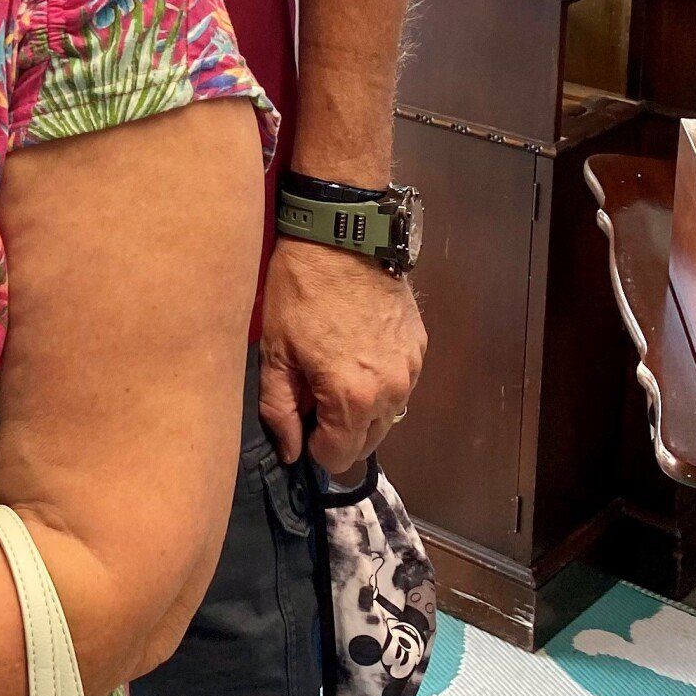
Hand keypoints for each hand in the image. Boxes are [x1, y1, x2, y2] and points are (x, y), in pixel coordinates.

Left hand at [259, 236, 425, 477]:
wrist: (342, 238)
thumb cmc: (299, 292)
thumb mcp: (275, 352)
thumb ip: (280, 411)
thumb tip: (291, 453)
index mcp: (351, 398)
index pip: (338, 457)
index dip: (313, 446)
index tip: (300, 420)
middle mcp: (390, 392)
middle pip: (367, 442)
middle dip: (340, 432)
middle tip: (314, 396)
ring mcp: (410, 369)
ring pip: (387, 415)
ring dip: (363, 409)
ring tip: (335, 373)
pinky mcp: (420, 347)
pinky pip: (400, 384)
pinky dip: (381, 382)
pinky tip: (358, 354)